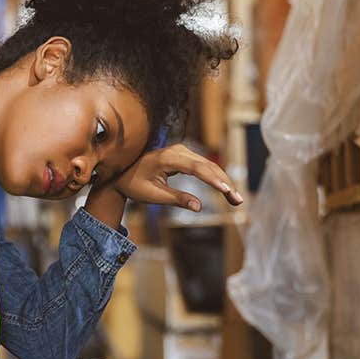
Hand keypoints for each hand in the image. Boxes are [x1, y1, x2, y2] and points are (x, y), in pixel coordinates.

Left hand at [112, 143, 243, 211]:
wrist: (121, 174)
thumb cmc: (134, 185)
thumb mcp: (153, 196)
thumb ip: (176, 199)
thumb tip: (198, 208)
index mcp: (167, 158)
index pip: (196, 168)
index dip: (213, 180)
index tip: (226, 191)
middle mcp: (177, 150)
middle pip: (207, 166)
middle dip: (224, 183)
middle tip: (238, 201)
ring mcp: (181, 151)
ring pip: (208, 165)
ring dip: (223, 181)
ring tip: (235, 199)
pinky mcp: (183, 155)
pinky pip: (203, 166)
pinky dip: (215, 178)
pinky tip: (226, 189)